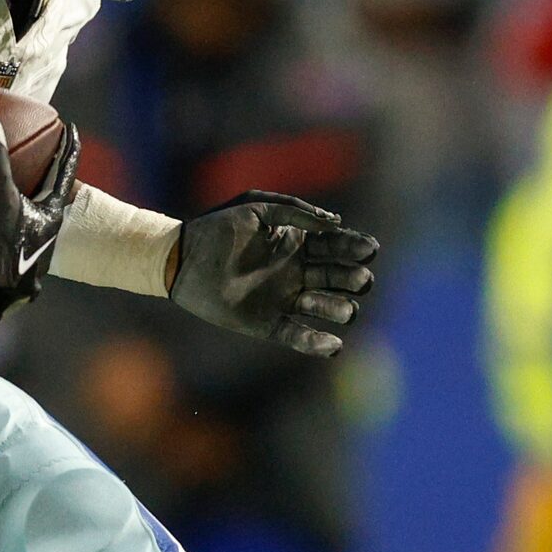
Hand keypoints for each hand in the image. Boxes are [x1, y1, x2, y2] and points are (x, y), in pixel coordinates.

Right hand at [0, 115, 79, 320]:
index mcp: (50, 218)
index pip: (64, 173)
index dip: (67, 147)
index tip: (72, 129)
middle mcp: (48, 245)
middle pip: (50, 209)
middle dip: (44, 192)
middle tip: (36, 175)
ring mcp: (33, 271)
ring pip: (34, 240)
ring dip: (25, 226)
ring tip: (10, 216)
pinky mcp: (15, 289)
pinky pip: (15, 265)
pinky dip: (7, 254)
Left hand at [168, 190, 377, 356]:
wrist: (182, 256)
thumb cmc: (219, 226)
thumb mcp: (258, 207)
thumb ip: (296, 211)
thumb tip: (335, 222)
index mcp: (300, 244)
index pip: (338, 247)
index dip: (356, 248)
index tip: (369, 249)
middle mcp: (298, 273)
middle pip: (338, 278)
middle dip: (353, 279)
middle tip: (359, 279)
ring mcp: (284, 299)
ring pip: (324, 307)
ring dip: (339, 310)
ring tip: (345, 311)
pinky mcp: (267, 323)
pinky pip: (297, 335)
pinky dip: (315, 342)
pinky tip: (333, 345)